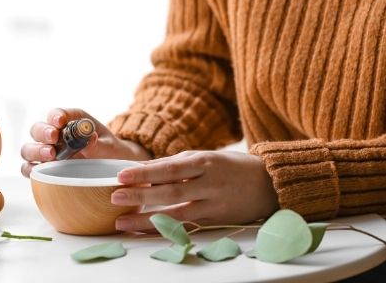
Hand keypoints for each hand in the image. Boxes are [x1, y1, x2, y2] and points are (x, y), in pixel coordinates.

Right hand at [20, 108, 150, 177]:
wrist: (112, 168)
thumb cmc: (110, 151)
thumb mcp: (109, 146)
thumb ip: (99, 143)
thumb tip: (89, 139)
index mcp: (70, 122)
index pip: (56, 114)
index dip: (55, 116)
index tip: (60, 122)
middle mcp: (55, 136)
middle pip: (37, 129)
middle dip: (43, 132)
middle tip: (54, 137)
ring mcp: (48, 152)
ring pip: (28, 149)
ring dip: (35, 150)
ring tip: (50, 155)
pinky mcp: (45, 170)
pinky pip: (29, 168)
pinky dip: (30, 170)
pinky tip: (39, 172)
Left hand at [111, 150, 278, 230]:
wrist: (268, 183)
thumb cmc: (230, 166)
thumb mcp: (205, 157)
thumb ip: (176, 164)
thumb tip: (145, 171)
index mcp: (205, 162)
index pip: (169, 167)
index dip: (145, 172)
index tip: (122, 175)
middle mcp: (209, 183)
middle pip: (170, 190)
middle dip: (141, 195)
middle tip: (116, 197)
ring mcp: (213, 204)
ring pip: (177, 213)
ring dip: (147, 218)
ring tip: (123, 221)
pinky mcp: (216, 221)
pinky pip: (186, 226)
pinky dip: (164, 228)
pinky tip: (146, 229)